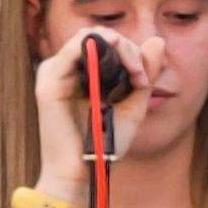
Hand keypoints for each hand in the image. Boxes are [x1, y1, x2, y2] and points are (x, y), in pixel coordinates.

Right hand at [29, 27, 167, 188]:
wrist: (83, 172)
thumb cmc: (105, 143)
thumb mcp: (133, 104)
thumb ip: (145, 73)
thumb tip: (158, 40)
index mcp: (81, 73)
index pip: (106, 42)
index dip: (130, 52)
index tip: (144, 80)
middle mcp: (65, 69)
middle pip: (99, 35)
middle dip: (128, 48)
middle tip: (142, 77)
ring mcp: (54, 72)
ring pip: (89, 35)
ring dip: (120, 47)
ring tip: (135, 73)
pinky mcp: (49, 80)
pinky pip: (75, 47)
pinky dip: (104, 51)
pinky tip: (123, 70)